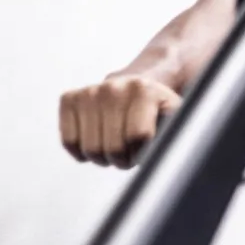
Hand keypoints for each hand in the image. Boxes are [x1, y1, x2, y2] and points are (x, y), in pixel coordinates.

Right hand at [59, 75, 181, 168]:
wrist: (139, 88)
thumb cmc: (159, 113)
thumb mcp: (175, 121)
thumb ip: (175, 136)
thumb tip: (169, 155)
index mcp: (144, 90)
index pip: (137, 138)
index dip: (143, 151)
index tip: (149, 144)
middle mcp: (114, 86)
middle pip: (112, 148)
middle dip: (124, 158)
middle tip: (132, 147)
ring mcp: (90, 91)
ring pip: (90, 149)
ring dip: (104, 157)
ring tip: (117, 143)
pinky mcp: (70, 98)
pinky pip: (69, 141)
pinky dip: (82, 151)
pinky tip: (98, 139)